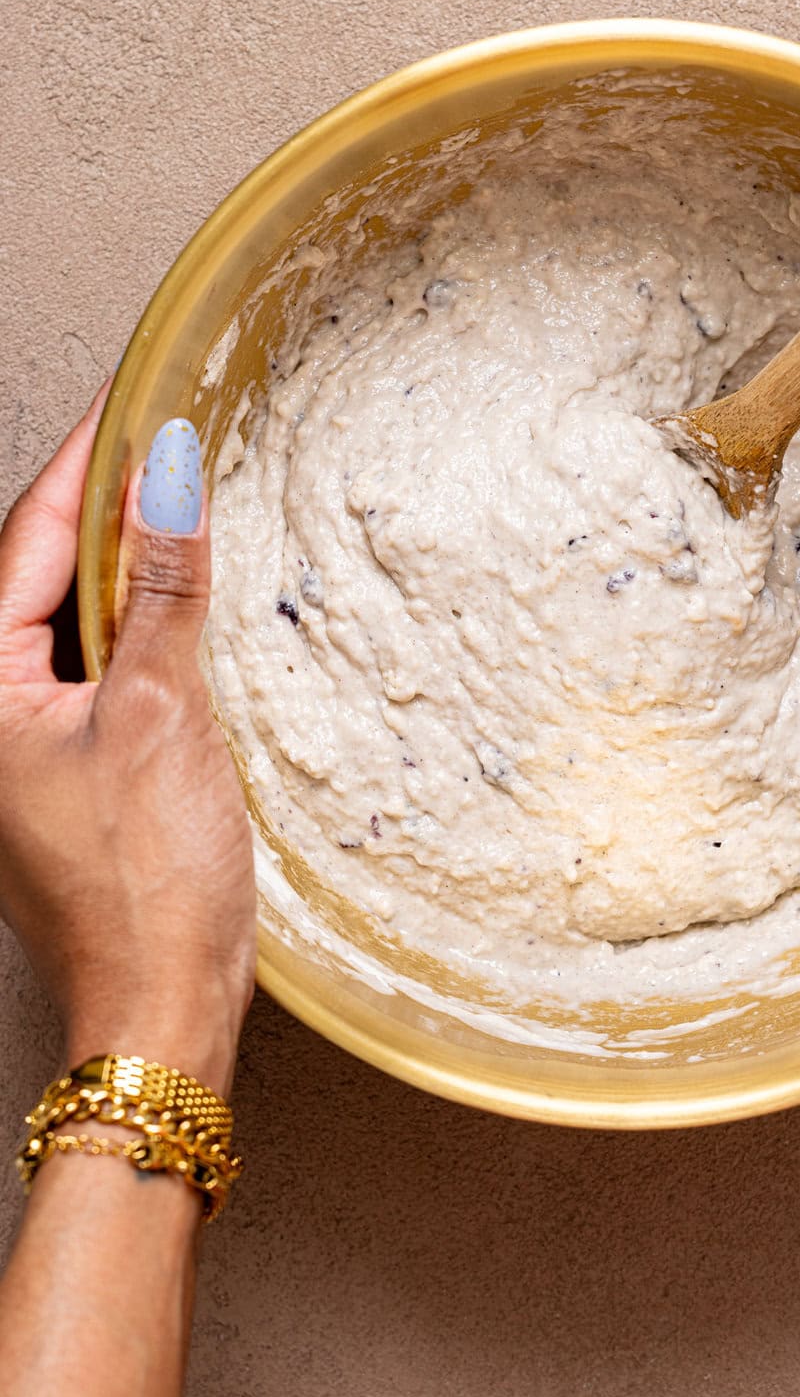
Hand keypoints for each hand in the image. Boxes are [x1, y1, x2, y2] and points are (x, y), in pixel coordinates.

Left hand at [0, 395, 254, 1094]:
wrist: (160, 1005)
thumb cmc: (147, 881)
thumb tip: (168, 472)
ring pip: (67, 614)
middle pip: (40, 568)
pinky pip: (91, 662)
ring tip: (178, 493)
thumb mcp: (164, 714)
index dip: (88, 457)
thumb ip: (165, 588)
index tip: (135, 390)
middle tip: (163, 427)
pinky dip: (135, 619)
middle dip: (100, 496)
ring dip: (122, 557)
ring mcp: (21, 739)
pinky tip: (181, 598)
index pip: (32, 536)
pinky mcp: (64, 764)